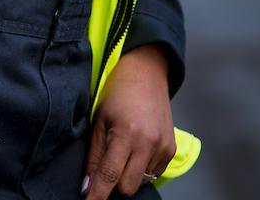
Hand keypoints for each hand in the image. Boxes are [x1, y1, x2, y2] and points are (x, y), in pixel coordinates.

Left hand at [81, 44, 175, 198]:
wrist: (146, 72)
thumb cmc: (118, 92)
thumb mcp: (99, 119)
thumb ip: (94, 155)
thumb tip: (88, 187)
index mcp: (126, 133)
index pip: (109, 175)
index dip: (98, 195)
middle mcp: (148, 143)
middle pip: (128, 187)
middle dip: (114, 184)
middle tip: (107, 166)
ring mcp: (162, 147)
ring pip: (142, 181)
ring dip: (129, 174)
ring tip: (124, 148)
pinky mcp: (171, 149)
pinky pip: (154, 173)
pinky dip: (142, 168)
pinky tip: (137, 147)